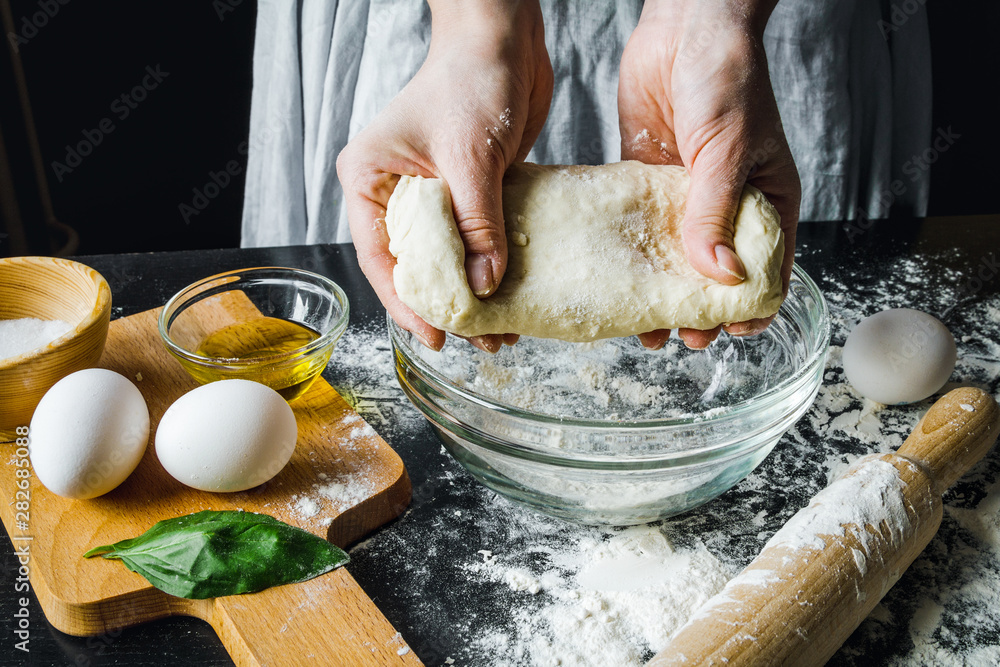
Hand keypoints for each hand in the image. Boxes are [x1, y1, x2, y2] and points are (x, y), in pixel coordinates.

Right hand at [337, 0, 552, 352]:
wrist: (505, 37)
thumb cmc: (472, 77)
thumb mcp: (469, 157)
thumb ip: (477, 223)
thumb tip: (486, 284)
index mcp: (371, 181)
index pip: (382, 258)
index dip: (407, 303)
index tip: (436, 337)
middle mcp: (396, 191)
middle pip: (416, 265)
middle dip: (447, 306)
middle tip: (481, 341)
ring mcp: (433, 191)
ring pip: (449, 257)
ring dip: (475, 292)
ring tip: (504, 329)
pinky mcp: (469, 189)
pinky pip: (477, 238)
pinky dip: (493, 265)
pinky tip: (515, 293)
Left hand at [618, 0, 798, 349]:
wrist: (685, 27)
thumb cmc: (728, 79)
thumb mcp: (729, 152)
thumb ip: (717, 213)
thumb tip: (720, 275)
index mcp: (766, 199)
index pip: (767, 265)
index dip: (751, 303)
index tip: (730, 334)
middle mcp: (726, 203)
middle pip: (716, 269)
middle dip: (699, 308)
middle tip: (678, 336)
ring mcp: (684, 194)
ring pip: (673, 255)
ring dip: (659, 290)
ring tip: (642, 323)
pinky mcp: (647, 178)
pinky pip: (638, 226)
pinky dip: (629, 254)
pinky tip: (613, 278)